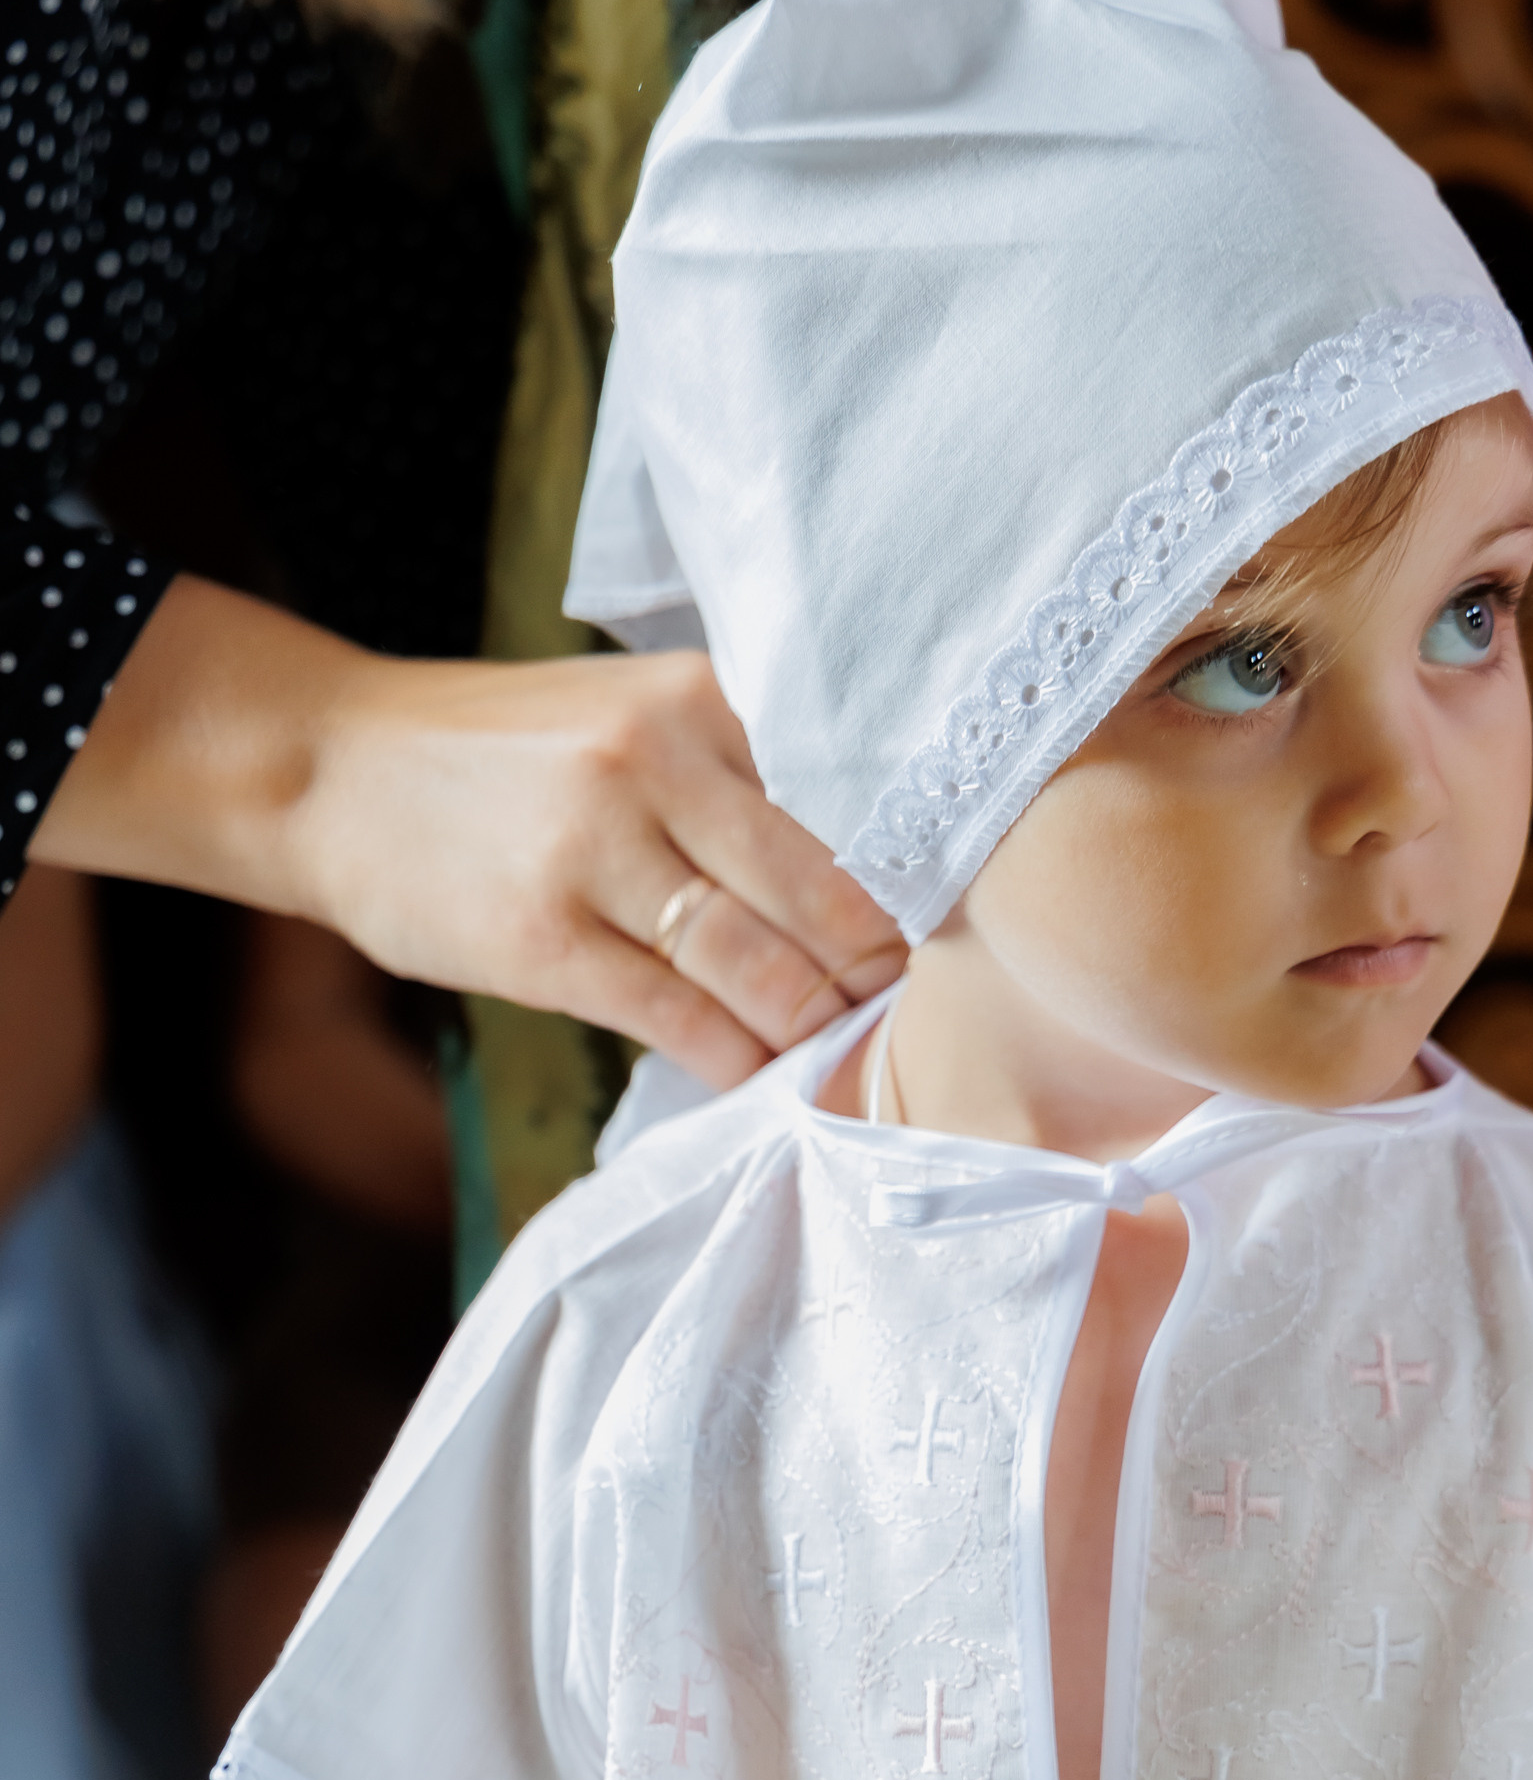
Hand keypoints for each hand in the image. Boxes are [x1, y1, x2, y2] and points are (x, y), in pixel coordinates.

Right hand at [35, 578, 906, 1091]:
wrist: (324, 769)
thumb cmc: (501, 753)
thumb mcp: (628, 712)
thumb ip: (737, 768)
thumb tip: (871, 867)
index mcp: (699, 698)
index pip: (851, 795)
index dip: (913, 878)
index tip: (961, 931)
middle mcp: (656, 763)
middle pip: (823, 892)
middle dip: (882, 970)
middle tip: (927, 1018)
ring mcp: (596, 852)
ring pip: (760, 964)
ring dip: (821, 1027)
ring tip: (858, 1058)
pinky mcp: (544, 939)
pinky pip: (680, 1021)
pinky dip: (738, 1061)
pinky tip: (768, 1081)